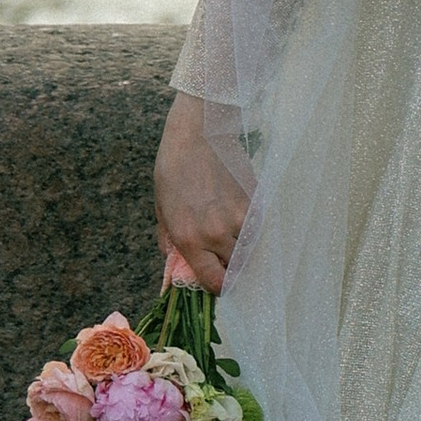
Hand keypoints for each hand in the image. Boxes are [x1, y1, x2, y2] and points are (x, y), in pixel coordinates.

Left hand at [154, 98, 250, 292]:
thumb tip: (179, 264)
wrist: (198, 134)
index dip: (218, 287)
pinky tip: (238, 212)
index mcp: (190, 239)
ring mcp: (240, 218)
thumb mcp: (162, 209)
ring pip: (249, 248)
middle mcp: (217, 234)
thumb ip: (170, 242)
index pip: (215, 281)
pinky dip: (251, 227)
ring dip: (241, 245)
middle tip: (222, 253)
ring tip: (229, 229)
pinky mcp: (256, 203)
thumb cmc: (173, 169)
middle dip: (229, 264)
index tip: (218, 281)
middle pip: (236, 268)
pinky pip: (258, 227)